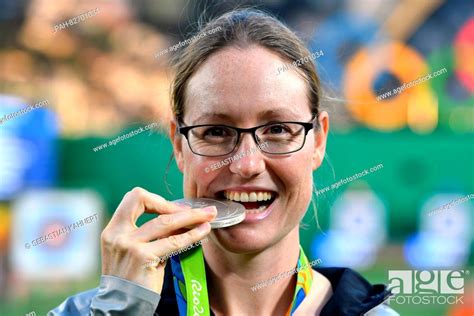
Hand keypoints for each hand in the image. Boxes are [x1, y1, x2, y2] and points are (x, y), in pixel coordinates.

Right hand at [100, 187, 216, 293]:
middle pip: (145, 200)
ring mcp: (129, 245)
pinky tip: (204, 230)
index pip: (133, 199)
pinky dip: (193, 234)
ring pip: (166, 221)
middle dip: (174, 203)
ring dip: (192, 216)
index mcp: (113, 229)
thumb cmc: (132, 279)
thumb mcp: (132, 251)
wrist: (122, 307)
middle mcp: (117, 234)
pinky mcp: (143, 257)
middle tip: (196, 209)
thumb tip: (180, 219)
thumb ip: (149, 234)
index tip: (175, 209)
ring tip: (209, 215)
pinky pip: (175, 241)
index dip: (157, 200)